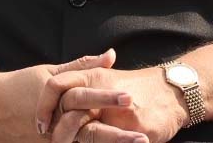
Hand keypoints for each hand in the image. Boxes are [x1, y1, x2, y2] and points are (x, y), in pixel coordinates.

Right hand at [0, 50, 133, 142]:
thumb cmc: (21, 85)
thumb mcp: (50, 72)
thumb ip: (83, 66)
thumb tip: (111, 55)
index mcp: (58, 100)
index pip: (87, 100)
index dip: (109, 99)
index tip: (132, 98)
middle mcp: (55, 125)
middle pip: (90, 134)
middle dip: (117, 137)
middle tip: (143, 138)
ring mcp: (49, 142)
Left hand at [37, 63, 185, 142]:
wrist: (172, 92)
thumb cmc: (136, 87)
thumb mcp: (107, 78)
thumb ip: (83, 81)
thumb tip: (55, 93)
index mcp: (92, 76)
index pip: (56, 86)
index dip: (43, 106)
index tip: (39, 124)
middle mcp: (102, 92)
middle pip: (67, 109)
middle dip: (57, 131)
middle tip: (48, 139)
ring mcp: (118, 112)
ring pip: (86, 132)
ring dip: (71, 140)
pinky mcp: (134, 128)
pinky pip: (109, 139)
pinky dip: (109, 142)